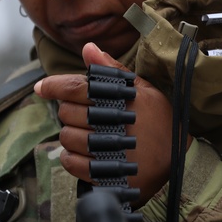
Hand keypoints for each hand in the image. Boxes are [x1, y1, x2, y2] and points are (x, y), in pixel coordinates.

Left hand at [35, 42, 183, 205]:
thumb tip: (88, 48)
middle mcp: (110, 123)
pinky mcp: (103, 174)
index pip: (76, 88)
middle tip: (88, 114)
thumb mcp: (145, 91)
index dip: (54, 86)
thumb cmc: (163, 123)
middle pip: (67, 112)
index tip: (42, 87)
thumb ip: (113, 71)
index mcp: (119, 99)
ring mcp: (106, 151)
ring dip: (72, 135)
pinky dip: (71, 157)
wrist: (180, 162)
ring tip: (90, 134)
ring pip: (67, 137)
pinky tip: (85, 152)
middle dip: (71, 111)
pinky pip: (71, 163)